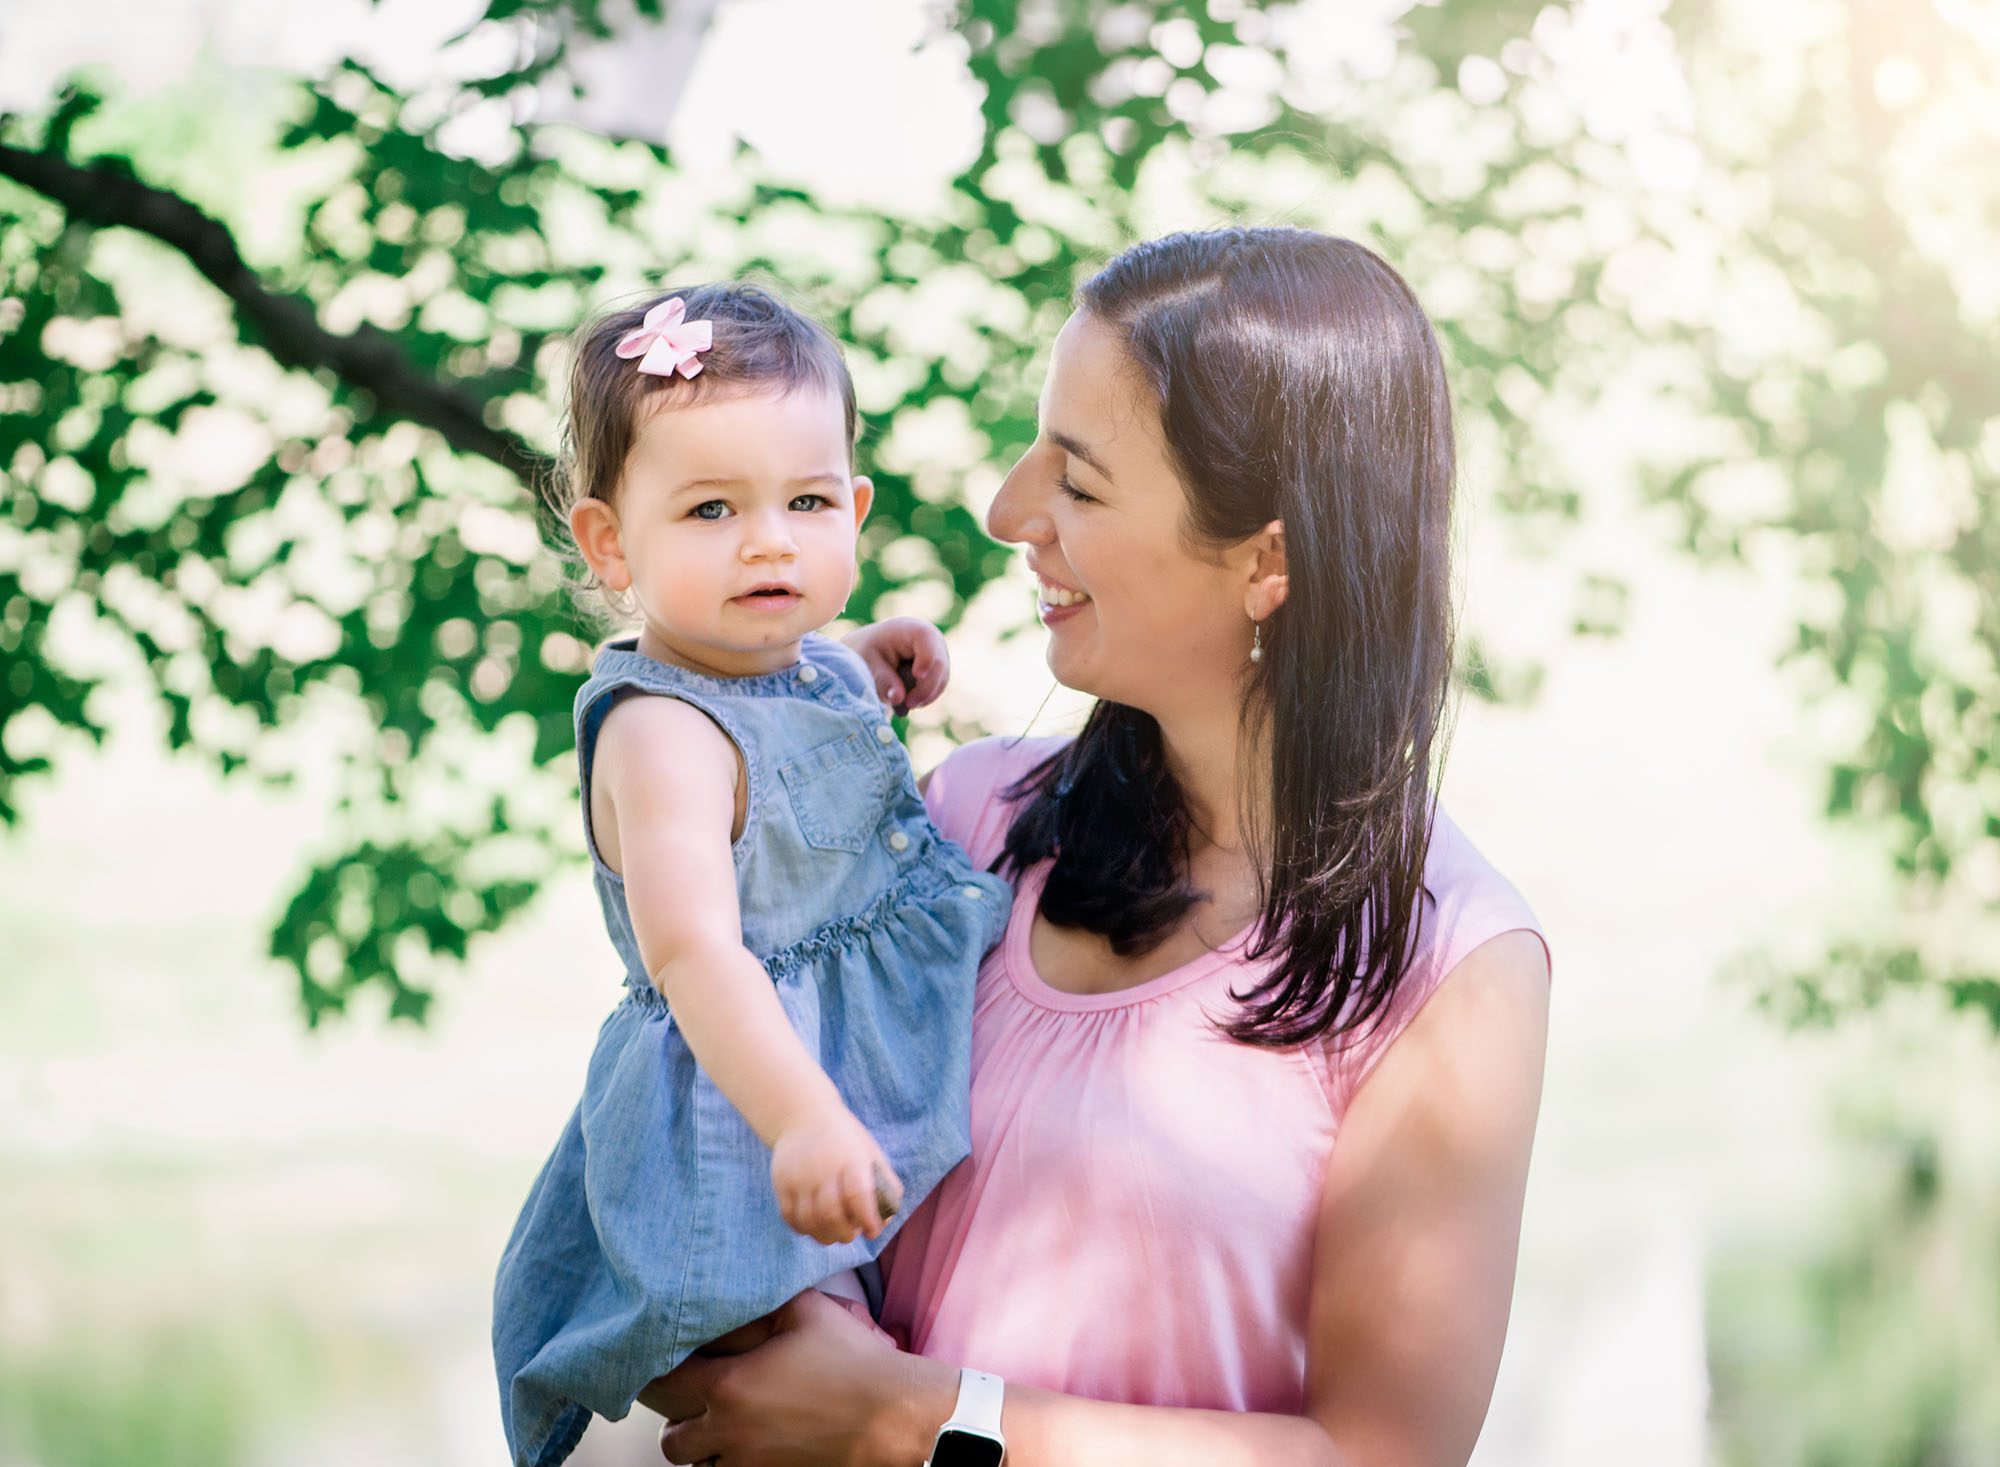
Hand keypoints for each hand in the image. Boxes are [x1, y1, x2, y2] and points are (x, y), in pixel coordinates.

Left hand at [648, 1290, 949, 1466]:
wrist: (893, 1415)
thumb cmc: (853, 1360)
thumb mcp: (808, 1311)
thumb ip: (766, 1300)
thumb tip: (743, 1287)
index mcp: (730, 1386)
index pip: (665, 1384)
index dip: (659, 1374)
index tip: (666, 1364)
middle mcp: (729, 1432)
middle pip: (672, 1441)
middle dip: (679, 1424)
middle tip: (695, 1406)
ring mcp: (750, 1463)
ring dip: (703, 1450)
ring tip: (721, 1428)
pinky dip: (730, 1465)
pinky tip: (748, 1445)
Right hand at [770, 1106, 903, 1243]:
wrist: (803, 1114)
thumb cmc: (845, 1138)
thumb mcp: (870, 1150)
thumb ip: (883, 1182)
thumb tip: (887, 1218)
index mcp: (850, 1158)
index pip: (858, 1195)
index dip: (868, 1220)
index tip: (873, 1231)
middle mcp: (823, 1167)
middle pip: (831, 1214)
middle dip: (845, 1234)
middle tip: (851, 1234)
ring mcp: (799, 1176)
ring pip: (809, 1220)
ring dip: (824, 1236)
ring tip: (833, 1235)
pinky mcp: (781, 1182)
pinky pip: (789, 1216)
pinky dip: (803, 1229)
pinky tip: (813, 1226)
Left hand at [841, 617, 949, 709]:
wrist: (871, 653)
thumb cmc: (867, 652)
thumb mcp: (868, 663)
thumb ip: (883, 680)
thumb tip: (899, 699)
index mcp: (913, 629)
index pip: (928, 640)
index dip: (927, 658)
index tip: (917, 675)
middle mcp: (932, 641)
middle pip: (939, 664)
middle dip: (925, 687)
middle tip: (908, 704)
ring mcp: (938, 657)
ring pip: (940, 681)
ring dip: (923, 696)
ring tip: (903, 706)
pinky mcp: (938, 673)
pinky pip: (936, 689)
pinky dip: (923, 699)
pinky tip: (906, 703)